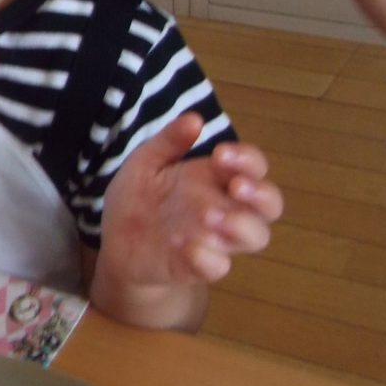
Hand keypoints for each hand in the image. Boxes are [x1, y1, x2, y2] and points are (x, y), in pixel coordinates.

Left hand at [97, 114, 279, 290]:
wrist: (114, 242)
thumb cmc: (139, 198)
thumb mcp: (146, 162)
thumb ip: (169, 141)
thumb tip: (195, 119)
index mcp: (216, 178)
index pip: (253, 167)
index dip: (248, 160)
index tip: (221, 154)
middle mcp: (226, 208)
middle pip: (270, 204)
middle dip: (262, 194)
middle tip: (237, 186)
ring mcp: (216, 239)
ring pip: (256, 237)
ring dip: (241, 225)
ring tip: (210, 216)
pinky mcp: (198, 266)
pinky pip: (218, 267)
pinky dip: (207, 258)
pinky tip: (185, 246)